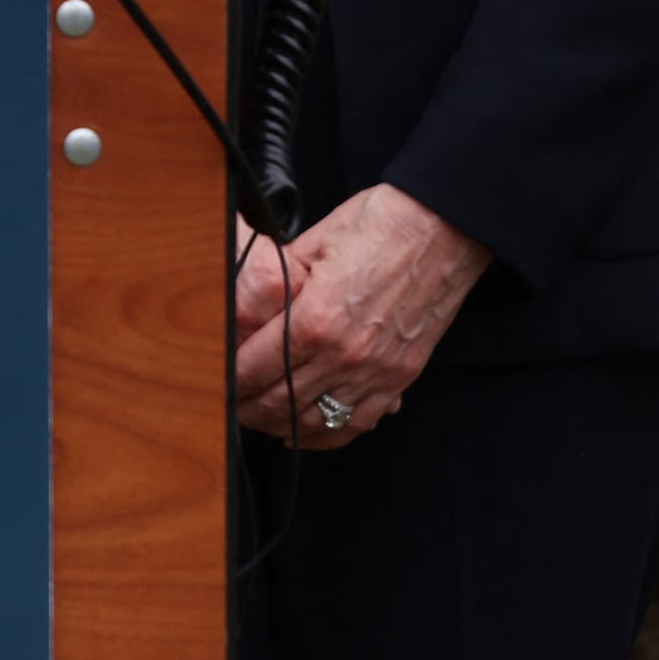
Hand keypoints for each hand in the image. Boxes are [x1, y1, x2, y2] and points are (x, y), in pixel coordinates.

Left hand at [230, 184, 490, 446]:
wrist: (441, 227)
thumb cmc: (377, 226)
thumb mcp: (311, 244)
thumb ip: (276, 283)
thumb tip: (246, 305)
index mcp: (314, 320)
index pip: (254, 369)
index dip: (229, 380)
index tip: (217, 380)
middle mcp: (344, 355)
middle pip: (280, 402)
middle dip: (248, 408)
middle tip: (230, 404)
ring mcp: (375, 371)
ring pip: (316, 421)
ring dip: (281, 424)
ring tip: (260, 418)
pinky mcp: (400, 376)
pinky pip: (359, 423)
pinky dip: (328, 434)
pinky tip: (306, 431)